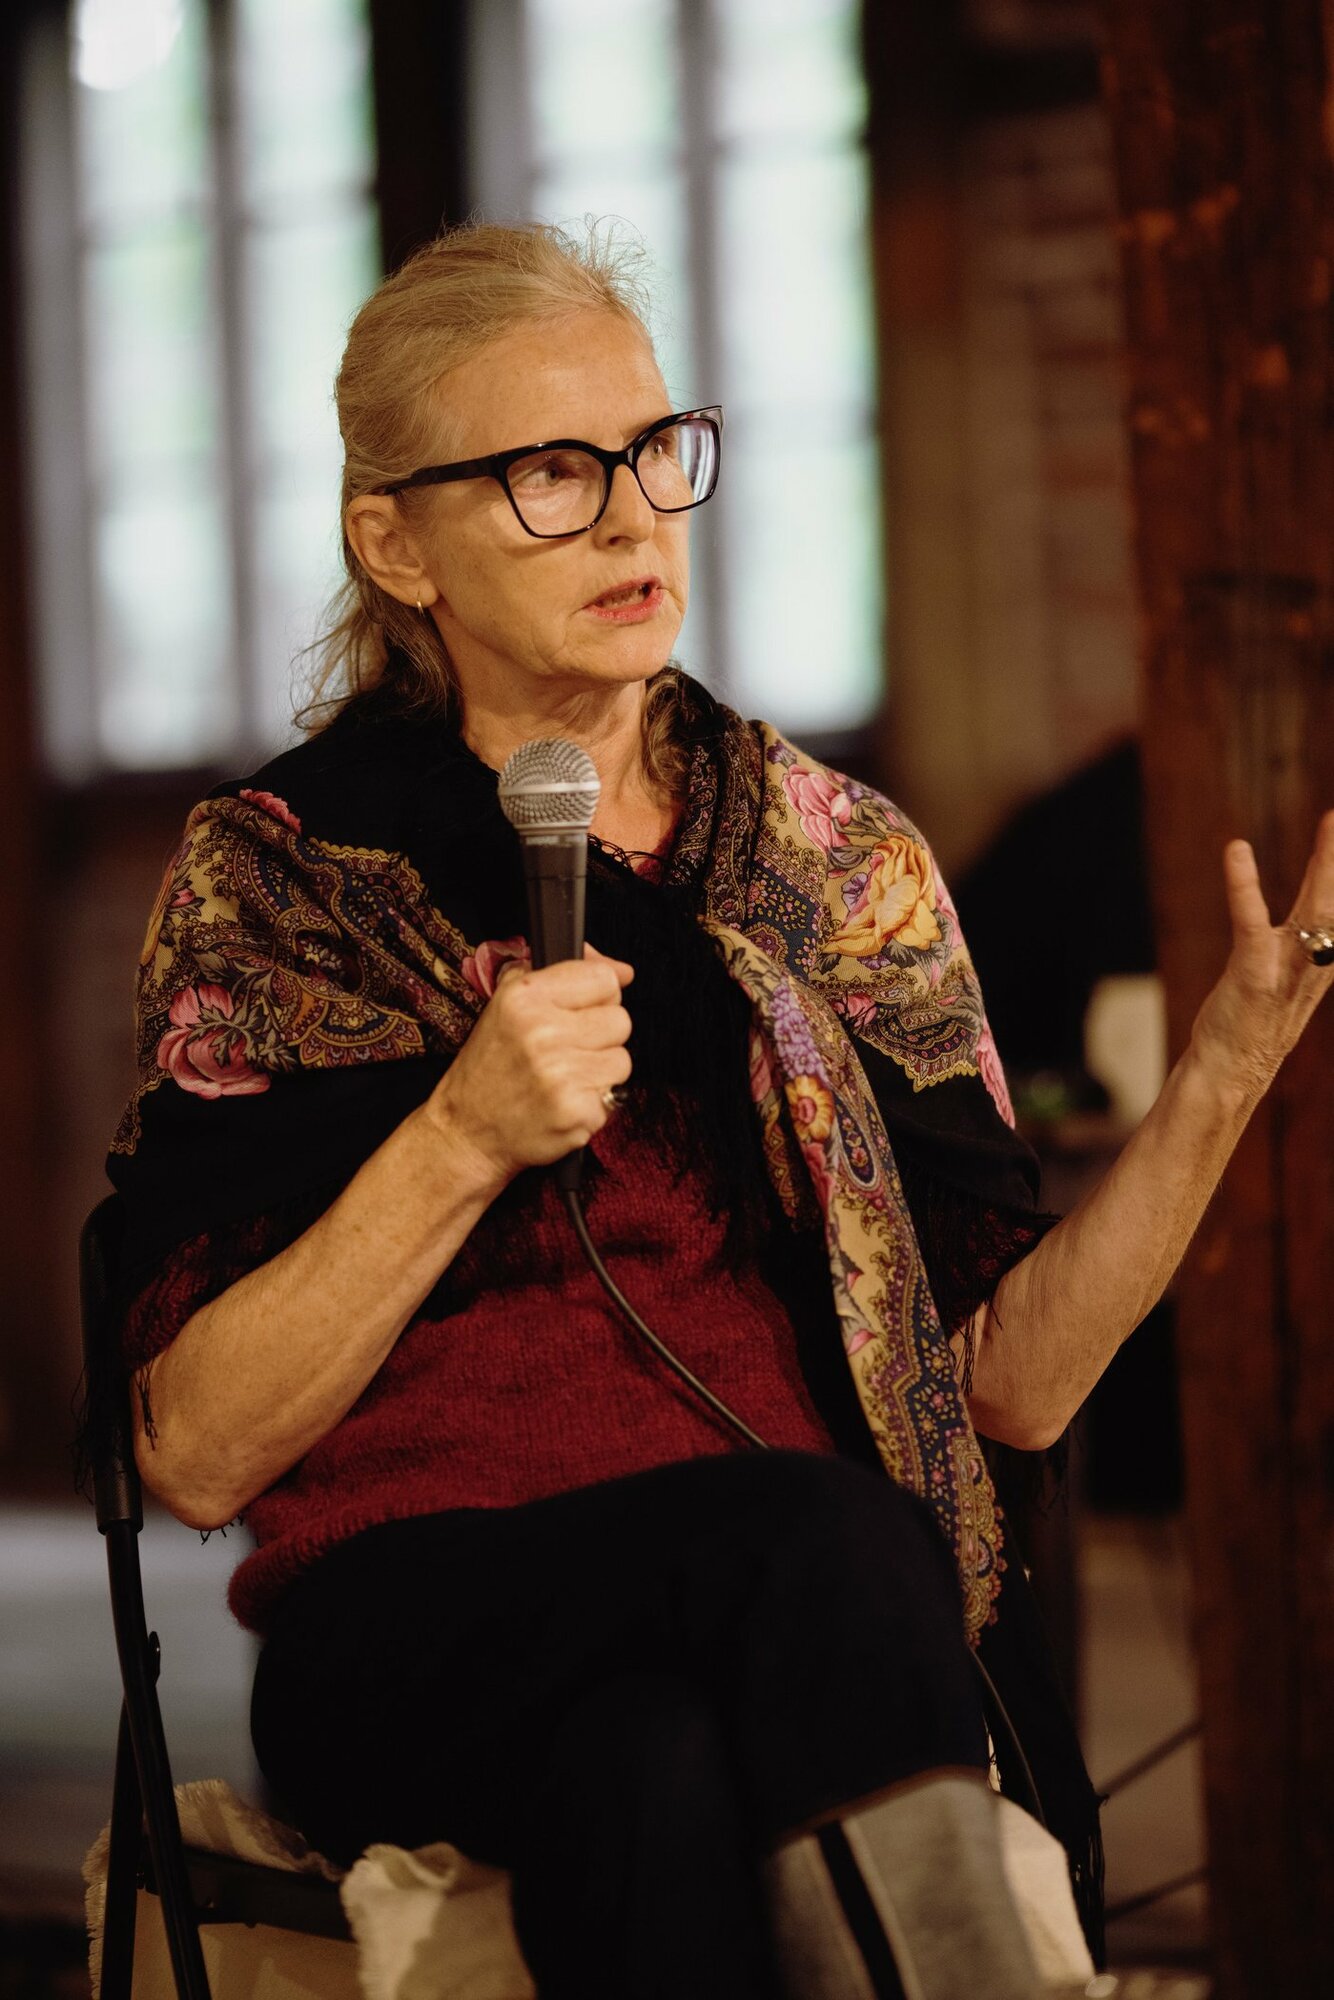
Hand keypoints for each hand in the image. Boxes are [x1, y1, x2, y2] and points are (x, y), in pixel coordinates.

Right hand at [426, 946, 633, 1183]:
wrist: (467, 1130)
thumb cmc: (491, 1066)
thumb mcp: (508, 1003)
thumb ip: (563, 974)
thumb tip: (622, 970)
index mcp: (525, 997)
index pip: (604, 979)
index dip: (598, 997)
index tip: (580, 1012)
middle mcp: (542, 1032)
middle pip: (620, 1020)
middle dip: (600, 1037)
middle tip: (566, 1051)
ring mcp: (561, 1074)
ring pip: (622, 1060)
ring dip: (600, 1071)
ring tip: (565, 1078)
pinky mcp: (576, 1111)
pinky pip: (616, 1096)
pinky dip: (596, 1102)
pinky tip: (565, 1102)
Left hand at [1188, 809, 1333, 1102]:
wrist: (1230, 1073)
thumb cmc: (1251, 1025)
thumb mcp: (1287, 982)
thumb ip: (1305, 948)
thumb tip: (1316, 919)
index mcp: (1323, 960)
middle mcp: (1314, 962)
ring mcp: (1287, 969)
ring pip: (1317, 910)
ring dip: (1326, 865)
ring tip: (1332, 820)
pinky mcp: (1253, 976)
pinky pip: (1251, 923)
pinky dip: (1244, 886)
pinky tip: (1237, 851)